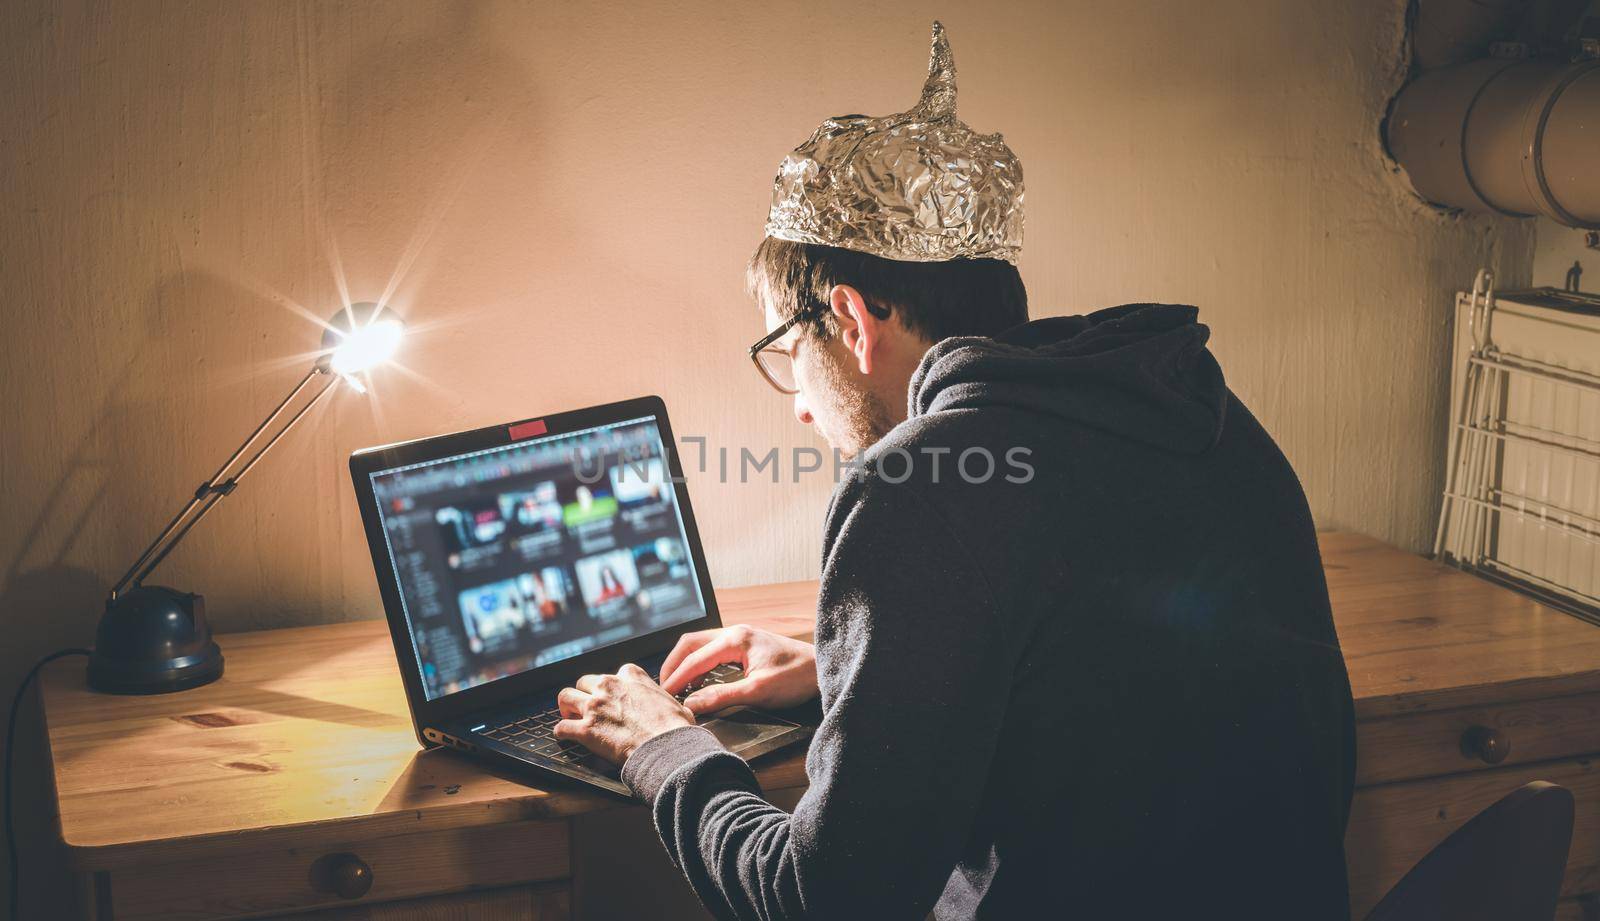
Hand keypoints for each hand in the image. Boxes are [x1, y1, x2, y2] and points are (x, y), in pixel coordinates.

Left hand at [555, 664, 694, 763]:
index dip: (612, 688)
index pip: (613, 674)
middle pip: (585, 682)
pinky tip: (566, 736)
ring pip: (565, 696)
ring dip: (567, 707)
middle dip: (585, 694)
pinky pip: (562, 727)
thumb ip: (664, 701)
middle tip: (588, 707)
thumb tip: (676, 710)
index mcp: (631, 676)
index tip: (613, 698)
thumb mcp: (675, 703)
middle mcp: (609, 686)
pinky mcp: (586, 730)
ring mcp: (595, 707)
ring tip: (570, 717)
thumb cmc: (675, 728)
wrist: (668, 748)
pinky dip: (562, 732)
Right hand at [659, 625, 818, 715]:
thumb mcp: (758, 691)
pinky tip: (698, 681)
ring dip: (686, 663)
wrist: (821, 670)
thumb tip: (693, 704)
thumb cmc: (795, 677)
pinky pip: (712, 650)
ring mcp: (741, 636)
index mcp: (736, 639)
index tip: (664, 696)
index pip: (695, 659)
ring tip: (677, 686)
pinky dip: (699, 663)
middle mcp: (735, 632)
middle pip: (691, 643)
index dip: (676, 679)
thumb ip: (722, 696)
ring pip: (700, 645)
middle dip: (674, 665)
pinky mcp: (746, 644)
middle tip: (663, 688)